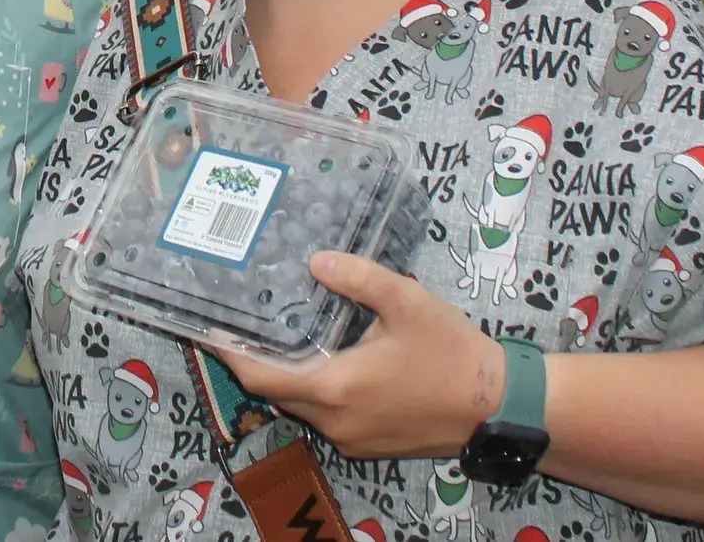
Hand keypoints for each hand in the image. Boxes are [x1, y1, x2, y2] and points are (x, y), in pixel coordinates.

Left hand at [214, 252, 503, 460]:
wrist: (498, 406)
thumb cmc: (452, 353)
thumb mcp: (408, 303)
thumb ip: (360, 279)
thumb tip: (318, 260)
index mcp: (336, 387)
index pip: (260, 377)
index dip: (228, 354)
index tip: (205, 330)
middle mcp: (336, 420)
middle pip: (276, 393)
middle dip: (254, 361)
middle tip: (240, 323)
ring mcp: (352, 438)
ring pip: (301, 406)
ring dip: (286, 376)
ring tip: (276, 334)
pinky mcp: (369, 444)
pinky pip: (326, 417)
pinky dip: (314, 390)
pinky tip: (324, 358)